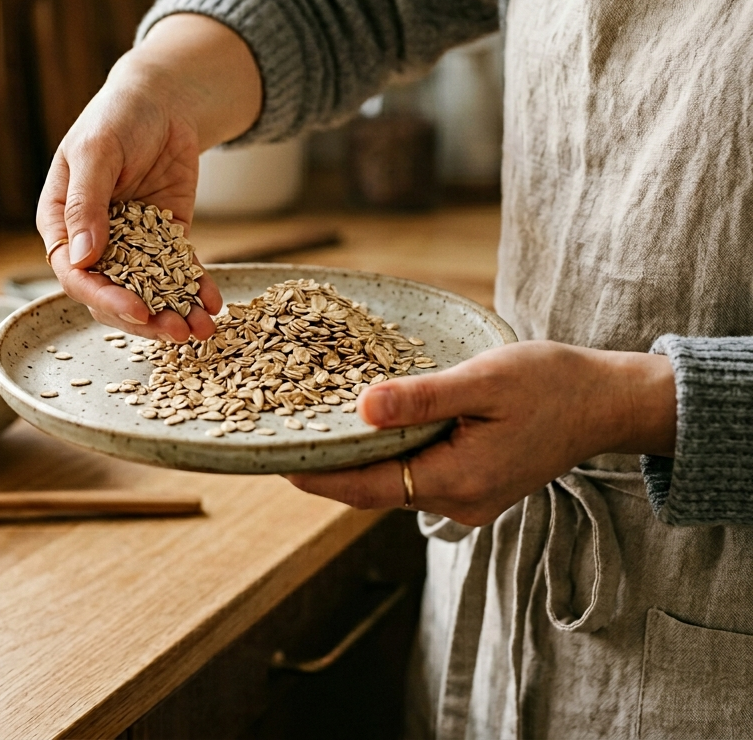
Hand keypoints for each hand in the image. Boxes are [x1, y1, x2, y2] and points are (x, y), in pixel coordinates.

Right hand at [37, 14, 261, 341]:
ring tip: (201, 331)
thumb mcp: (96, 153)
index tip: (137, 311)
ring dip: (172, 314)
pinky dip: (195, 290)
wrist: (163, 100)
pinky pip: (178, 273)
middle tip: (177, 332)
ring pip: (147, 292)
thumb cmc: (117, 117)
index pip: (75, 275)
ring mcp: (132, 244)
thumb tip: (80, 258)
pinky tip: (213, 304)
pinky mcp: (166, 238)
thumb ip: (86, 204)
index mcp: (62, 224)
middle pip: (112, 294)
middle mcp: (94, 242)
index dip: (104, 297)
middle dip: (144, 319)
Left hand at [287, 340, 676, 525]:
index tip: (276, 461)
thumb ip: (423, 398)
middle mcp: (459, 501)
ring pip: (395, 481)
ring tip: (317, 425)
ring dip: (360, 458)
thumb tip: (363, 407)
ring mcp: (468, 498)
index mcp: (459, 481)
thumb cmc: (551, 385)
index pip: (368, 488)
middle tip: (286, 435)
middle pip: (375, 489)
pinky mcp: (474, 484)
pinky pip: (418, 473)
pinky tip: (372, 424)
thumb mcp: (484, 380)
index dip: (319, 476)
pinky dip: (390, 454)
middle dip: (331, 466)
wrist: (605, 402)